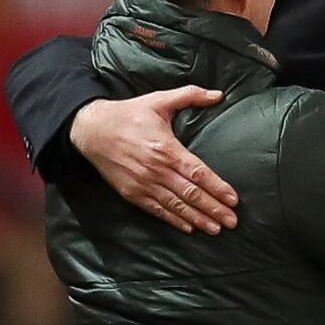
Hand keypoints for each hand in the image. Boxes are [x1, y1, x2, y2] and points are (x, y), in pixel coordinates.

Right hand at [70, 87, 238, 234]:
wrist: (91, 129)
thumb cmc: (129, 114)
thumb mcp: (159, 100)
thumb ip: (190, 95)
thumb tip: (218, 94)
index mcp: (166, 148)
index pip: (198, 172)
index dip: (217, 187)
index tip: (233, 199)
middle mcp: (156, 169)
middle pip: (191, 194)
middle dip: (214, 209)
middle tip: (232, 221)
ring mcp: (144, 184)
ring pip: (176, 206)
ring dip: (198, 219)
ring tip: (216, 229)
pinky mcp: (132, 193)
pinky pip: (157, 210)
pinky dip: (174, 221)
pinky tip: (190, 228)